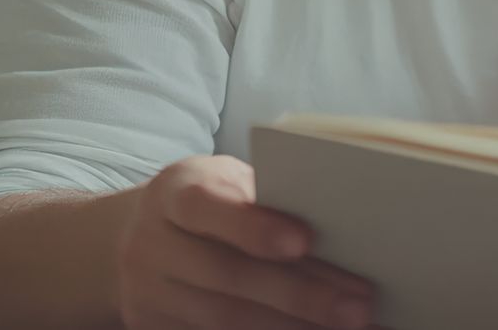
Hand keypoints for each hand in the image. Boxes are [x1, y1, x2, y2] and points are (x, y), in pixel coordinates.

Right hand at [114, 154, 378, 328]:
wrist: (139, 240)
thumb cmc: (210, 201)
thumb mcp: (225, 183)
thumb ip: (265, 199)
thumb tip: (340, 229)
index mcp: (173, 194)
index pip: (207, 208)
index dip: (254, 226)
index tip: (305, 241)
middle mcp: (150, 246)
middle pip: (227, 275)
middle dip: (299, 293)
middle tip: (358, 306)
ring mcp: (148, 295)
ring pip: (225, 318)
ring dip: (293, 326)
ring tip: (350, 325)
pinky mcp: (155, 329)